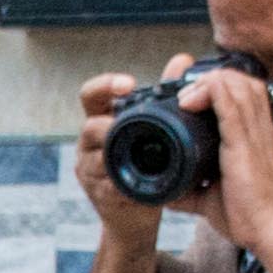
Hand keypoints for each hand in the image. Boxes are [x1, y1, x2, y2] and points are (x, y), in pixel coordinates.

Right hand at [68, 71, 156, 234]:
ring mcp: (90, 169)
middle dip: (110, 127)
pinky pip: (109, 188)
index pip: (91, 95)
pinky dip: (125, 186)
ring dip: (117, 159)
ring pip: (97, 159)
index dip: (105, 86)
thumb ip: (163, 93)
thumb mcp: (153, 126)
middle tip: (131, 127)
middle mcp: (89, 142)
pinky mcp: (99, 195)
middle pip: (90, 127)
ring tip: (138, 158)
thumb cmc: (147, 162)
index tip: (129, 84)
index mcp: (102, 119)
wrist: (136, 212)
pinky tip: (140, 185)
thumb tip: (183, 60)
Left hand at [189, 61, 272, 259]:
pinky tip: (189, 101)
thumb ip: (191, 190)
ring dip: (206, 82)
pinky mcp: (247, 144)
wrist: (271, 232)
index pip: (245, 92)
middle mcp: (260, 129)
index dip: (218, 85)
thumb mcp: (212, 197)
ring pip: (237, 84)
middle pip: (241, 80)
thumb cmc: (249, 216)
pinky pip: (231, 104)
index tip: (189, 97)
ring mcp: (256, 134)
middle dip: (209, 78)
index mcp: (255, 136)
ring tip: (184, 98)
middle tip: (184, 95)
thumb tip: (166, 192)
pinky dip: (210, 93)